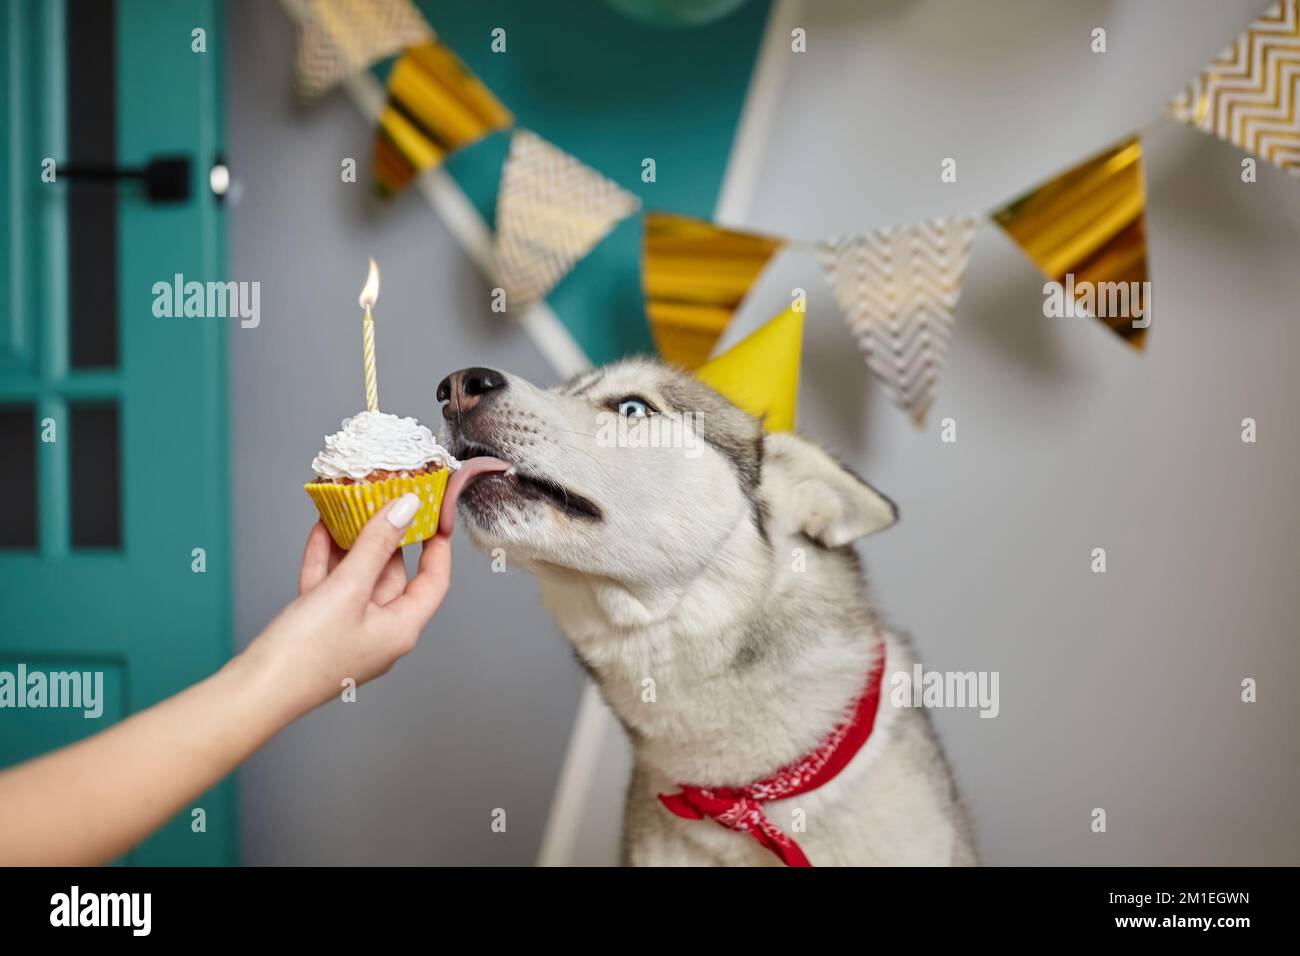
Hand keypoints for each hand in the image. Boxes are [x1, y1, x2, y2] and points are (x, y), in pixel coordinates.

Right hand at [246, 493, 451, 716]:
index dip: (438, 546)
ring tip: (351, 507)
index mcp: (401, 629)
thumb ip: (377, 544)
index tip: (436, 516)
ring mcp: (348, 631)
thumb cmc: (307, 652)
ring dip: (353, 544)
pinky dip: (328, 560)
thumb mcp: (348, 588)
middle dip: (386, 537)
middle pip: (393, 575)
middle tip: (383, 501)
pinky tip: (322, 531)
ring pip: (358, 578)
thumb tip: (406, 509)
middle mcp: (380, 632)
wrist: (254, 691)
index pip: (434, 580)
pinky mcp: (319, 630)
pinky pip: (330, 588)